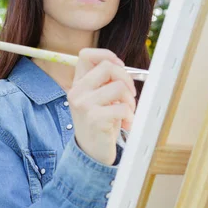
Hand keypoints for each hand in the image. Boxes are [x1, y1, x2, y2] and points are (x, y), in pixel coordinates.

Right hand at [67, 48, 136, 165]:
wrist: (91, 153)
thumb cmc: (100, 124)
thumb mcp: (98, 100)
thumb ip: (105, 83)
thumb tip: (122, 68)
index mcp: (78, 84)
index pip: (86, 55)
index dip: (107, 56)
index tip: (119, 68)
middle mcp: (77, 92)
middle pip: (108, 66)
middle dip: (126, 79)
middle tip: (130, 95)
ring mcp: (84, 105)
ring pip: (119, 87)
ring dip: (130, 101)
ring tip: (127, 113)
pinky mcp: (95, 119)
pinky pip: (123, 107)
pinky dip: (130, 116)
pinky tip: (126, 124)